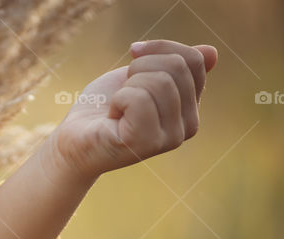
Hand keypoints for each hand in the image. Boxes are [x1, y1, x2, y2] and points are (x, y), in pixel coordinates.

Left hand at [47, 40, 218, 180]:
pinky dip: (118, 100)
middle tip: (122, 92)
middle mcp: (188, 126)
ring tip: (117, 107)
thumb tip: (211, 53)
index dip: (158, 48)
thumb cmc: (103, 108)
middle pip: (177, 67)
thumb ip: (172, 65)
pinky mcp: (149, 144)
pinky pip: (139, 99)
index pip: (194, 59)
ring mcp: (171, 138)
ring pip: (159, 81)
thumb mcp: (139, 77)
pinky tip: (113, 119)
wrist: (73, 140)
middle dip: (140, 67)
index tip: (133, 57)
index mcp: (190, 108)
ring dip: (127, 86)